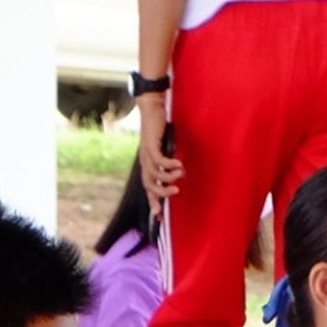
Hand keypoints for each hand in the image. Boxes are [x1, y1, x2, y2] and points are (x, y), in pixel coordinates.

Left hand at [137, 100, 184, 216]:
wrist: (152, 109)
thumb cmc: (160, 129)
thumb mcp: (166, 149)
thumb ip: (169, 162)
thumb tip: (180, 172)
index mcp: (147, 166)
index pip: (149, 189)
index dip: (153, 203)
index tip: (159, 217)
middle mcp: (145, 162)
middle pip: (149, 186)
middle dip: (162, 193)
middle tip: (177, 191)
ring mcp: (146, 154)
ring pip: (155, 175)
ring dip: (169, 177)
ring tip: (181, 174)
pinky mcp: (151, 145)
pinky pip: (159, 160)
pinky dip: (169, 164)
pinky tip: (179, 163)